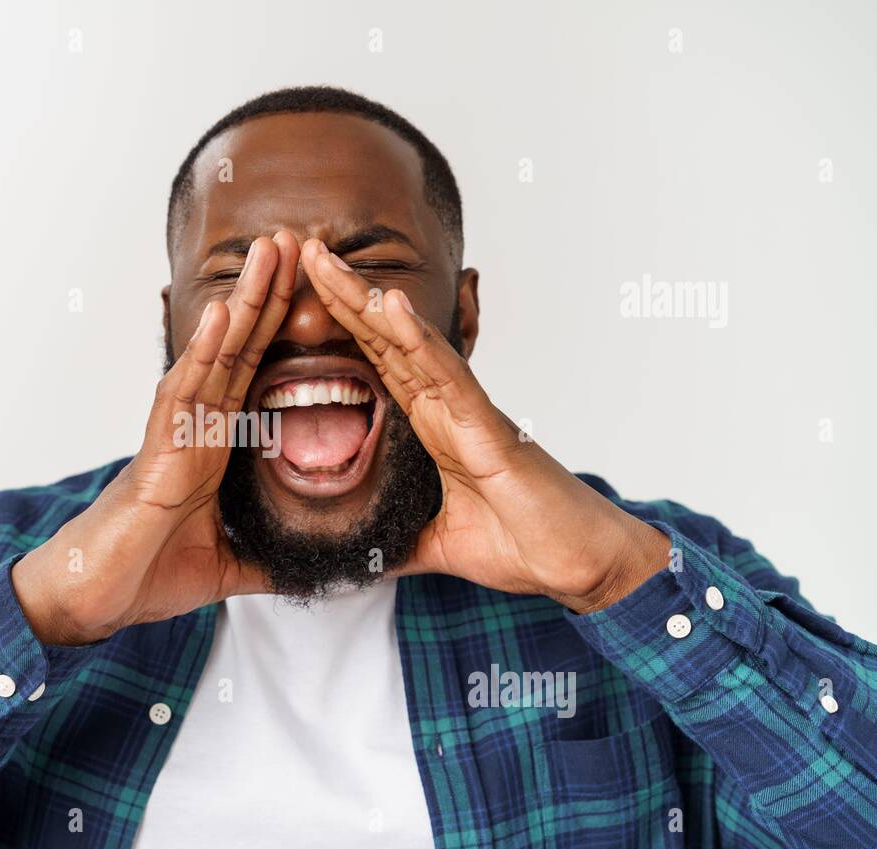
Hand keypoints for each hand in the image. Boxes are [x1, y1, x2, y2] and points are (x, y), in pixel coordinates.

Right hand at [12, 231, 301, 643]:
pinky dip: (202, 353)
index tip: (310, 288)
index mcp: (214, 446)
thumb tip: (318, 573)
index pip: (253, 374)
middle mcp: (195, 429)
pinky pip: (182, 395)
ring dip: (242, 304)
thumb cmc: (147, 574)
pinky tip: (223, 314)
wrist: (94, 599)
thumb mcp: (229, 568)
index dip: (278, 330)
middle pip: (237, 349)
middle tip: (293, 239)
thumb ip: (269, 560)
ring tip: (269, 252)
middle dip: (266, 296)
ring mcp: (175, 434)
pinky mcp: (157, 453)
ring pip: (213, 357)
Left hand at [301, 238, 669, 613]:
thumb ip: (399, 544)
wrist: (579, 567)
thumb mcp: (439, 545)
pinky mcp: (489, 426)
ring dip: (366, 300)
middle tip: (304, 248)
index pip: (379, 365)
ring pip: (409, 342)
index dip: (344, 328)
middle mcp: (447, 408)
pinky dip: (418, 338)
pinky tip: (390, 305)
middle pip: (386, 340)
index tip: (302, 295)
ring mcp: (468, 411)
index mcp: (433, 428)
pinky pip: (448, 373)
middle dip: (344, 296)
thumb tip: (361, 560)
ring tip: (326, 261)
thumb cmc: (525, 546)